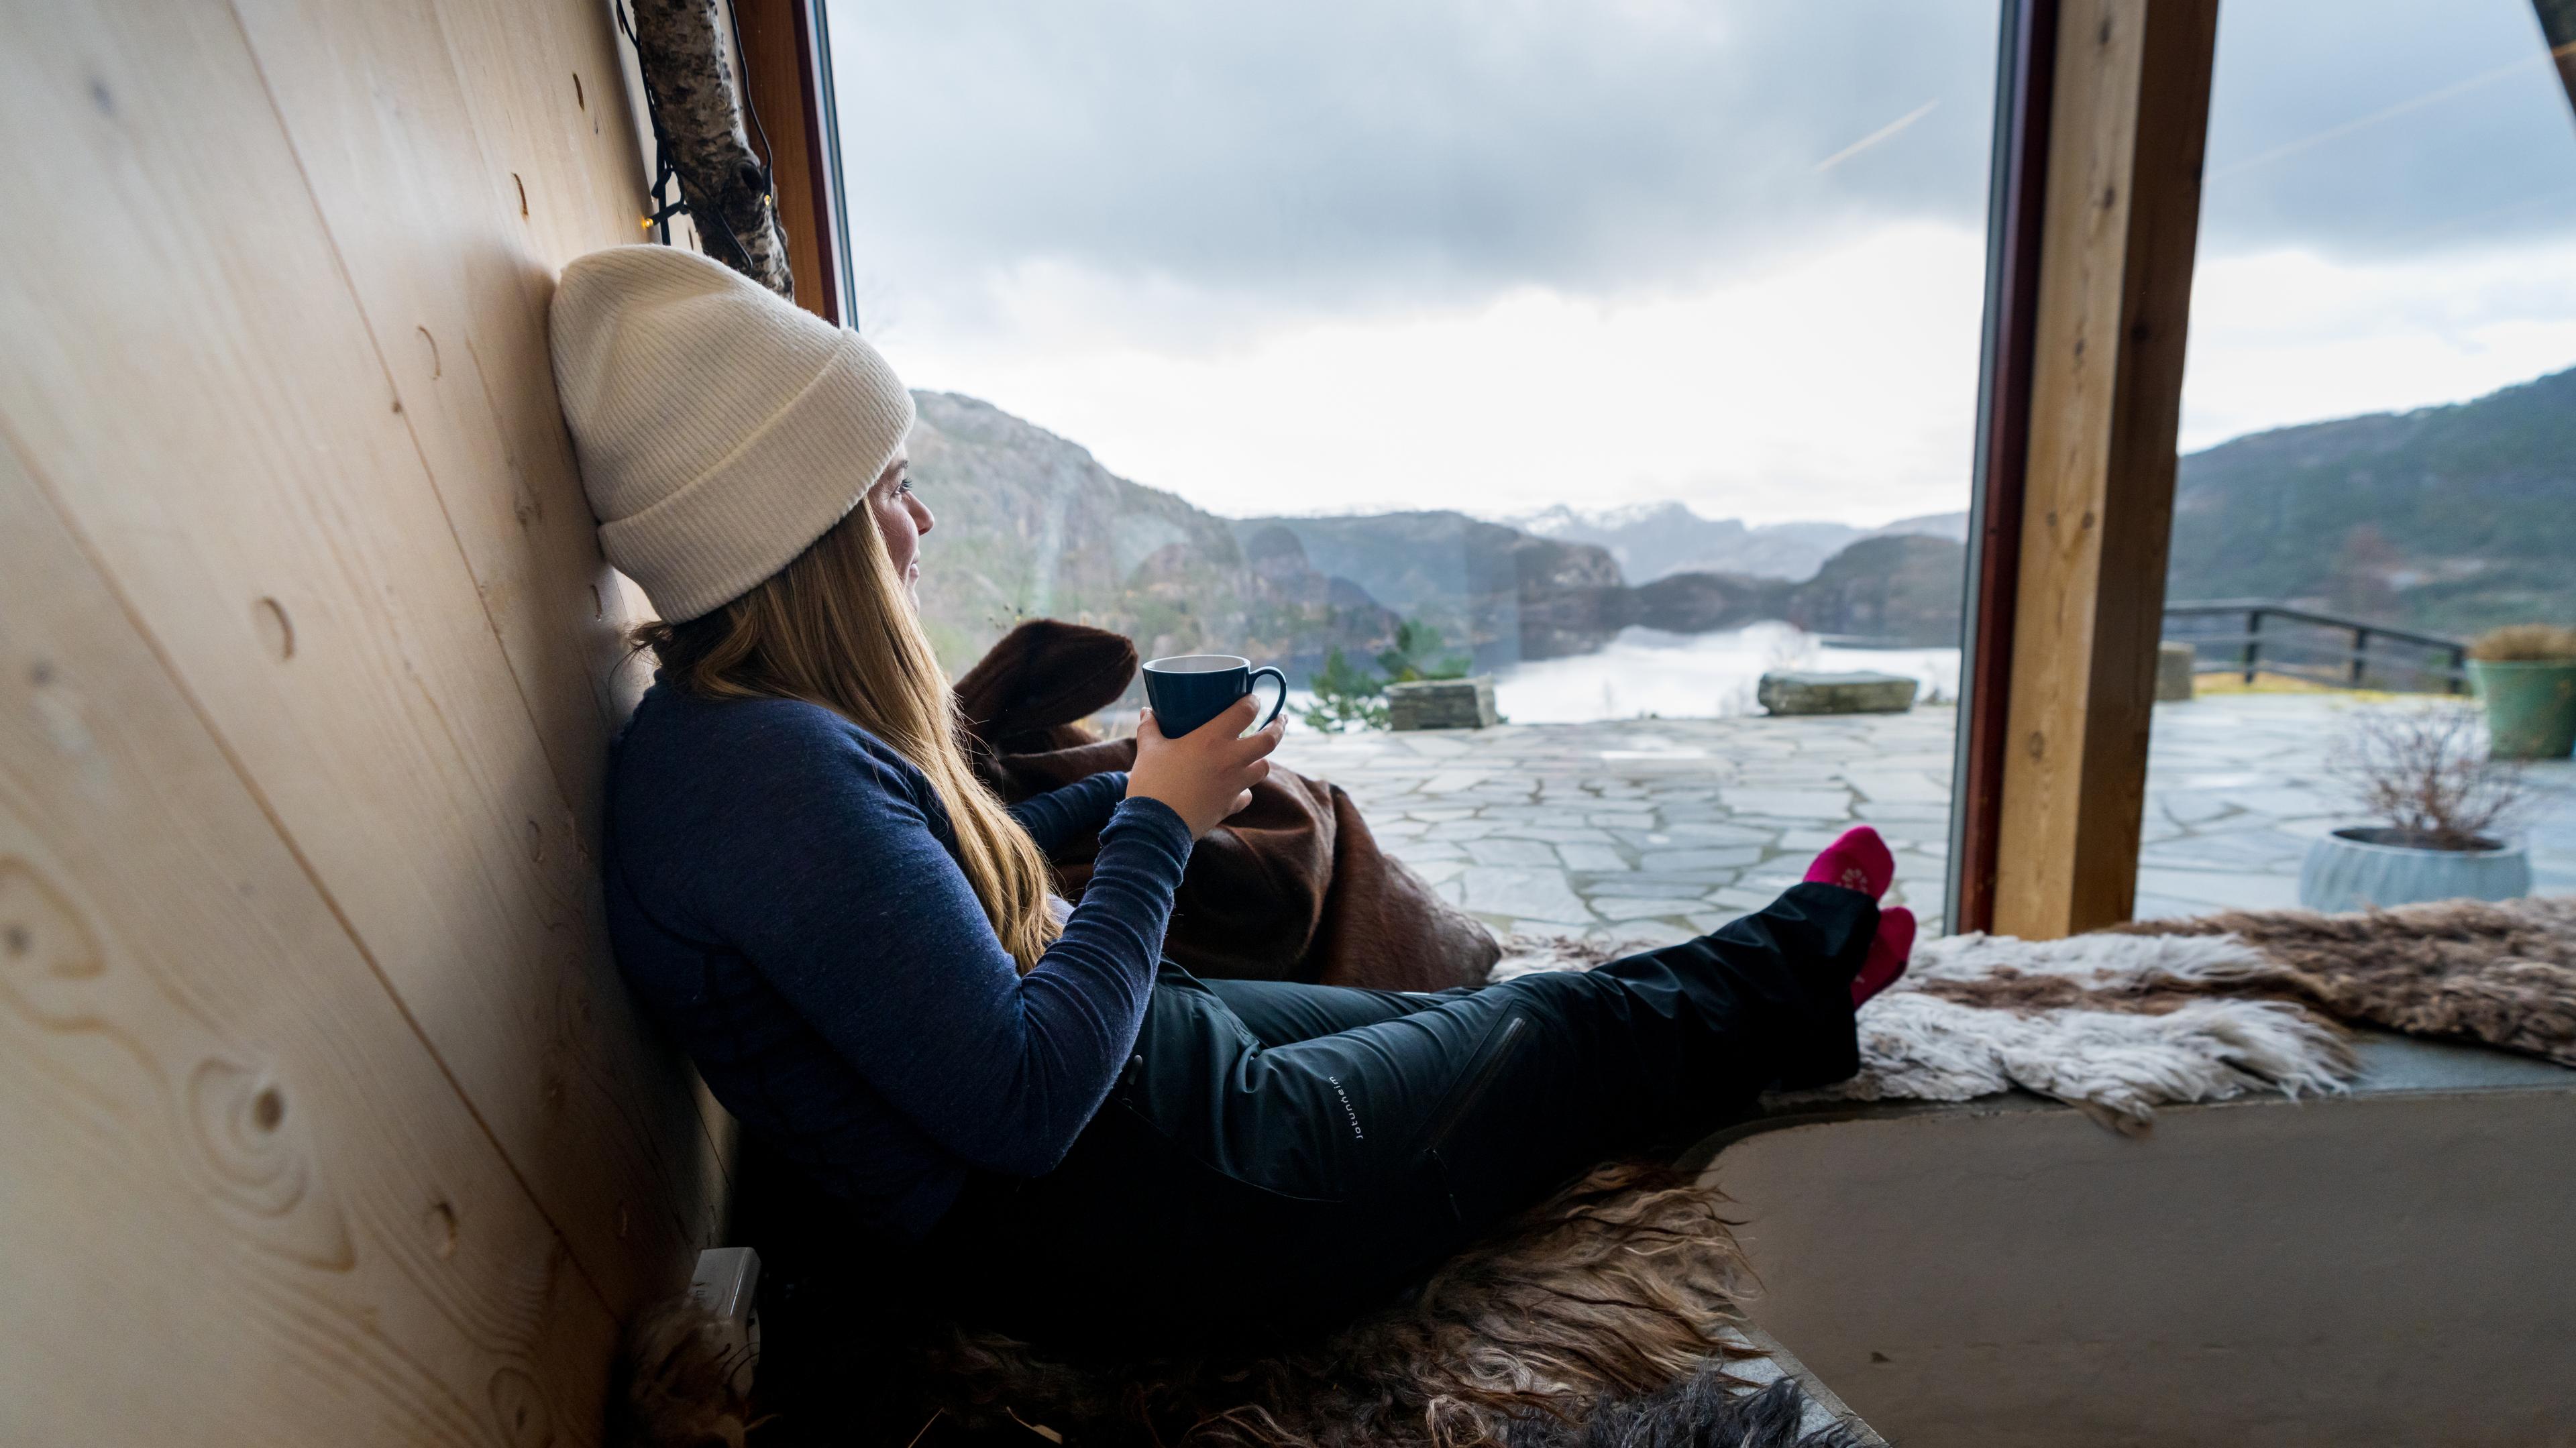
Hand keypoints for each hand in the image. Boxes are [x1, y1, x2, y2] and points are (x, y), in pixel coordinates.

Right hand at [1126, 694, 1282, 837]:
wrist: (1155, 825)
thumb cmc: (1151, 782)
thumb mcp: (1148, 749)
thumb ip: (1149, 727)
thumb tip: (1147, 712)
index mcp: (1211, 739)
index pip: (1246, 711)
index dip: (1254, 701)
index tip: (1253, 698)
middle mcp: (1229, 760)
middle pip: (1269, 741)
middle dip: (1277, 727)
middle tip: (1278, 720)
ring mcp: (1233, 784)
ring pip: (1264, 768)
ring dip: (1262, 759)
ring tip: (1256, 754)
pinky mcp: (1230, 806)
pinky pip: (1246, 796)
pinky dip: (1244, 791)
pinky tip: (1235, 789)